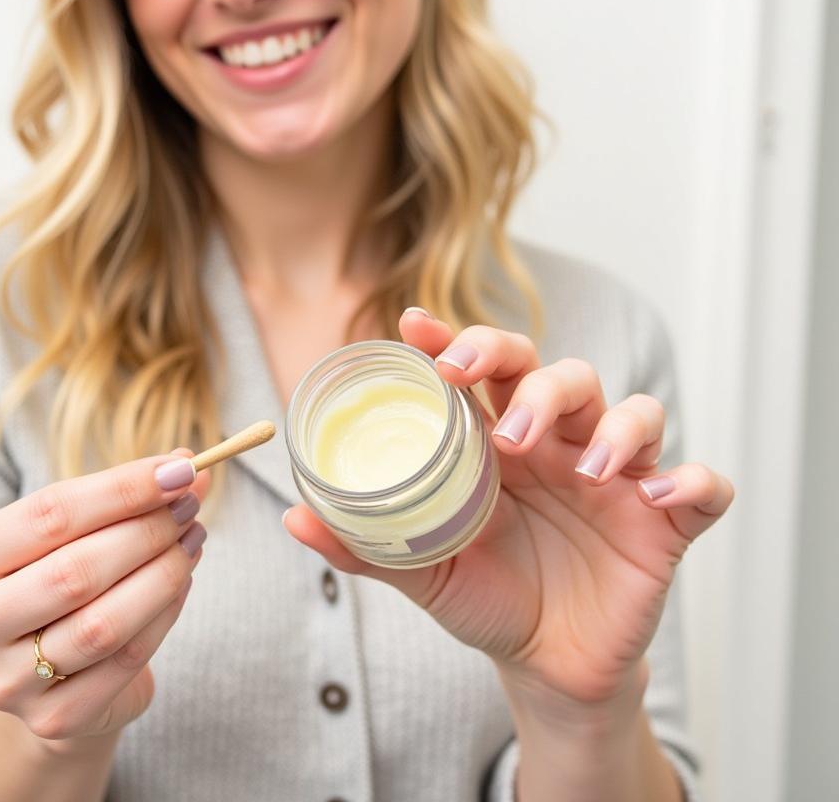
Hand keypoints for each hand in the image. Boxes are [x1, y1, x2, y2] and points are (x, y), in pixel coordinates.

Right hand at [0, 447, 209, 748]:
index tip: (181, 469)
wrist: (47, 678)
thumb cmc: (60, 581)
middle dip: (148, 531)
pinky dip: (164, 616)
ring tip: (193, 541)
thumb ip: (126, 496)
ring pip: (104, 622)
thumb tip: (190, 464)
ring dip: (164, 573)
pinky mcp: (51, 720)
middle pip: (77, 569)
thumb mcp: (78, 531)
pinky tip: (181, 584)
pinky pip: (125, 662)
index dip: (125, 488)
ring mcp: (5, 681)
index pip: (52, 512)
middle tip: (190, 507)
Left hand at [283, 310, 733, 706]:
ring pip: (632, 413)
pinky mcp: (665, 521)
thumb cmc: (487, 599)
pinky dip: (692, 479)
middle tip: (489, 395)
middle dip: (527, 373)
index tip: (414, 328)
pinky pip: (702, 484)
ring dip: (610, 427)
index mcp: (500, 443)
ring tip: (576, 467)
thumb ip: (366, 546)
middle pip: (557, 374)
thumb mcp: (424, 572)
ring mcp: (616, 478)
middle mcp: (559, 445)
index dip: (456, 342)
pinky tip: (660, 494)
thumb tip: (294, 518)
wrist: (546, 667)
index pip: (484, 373)